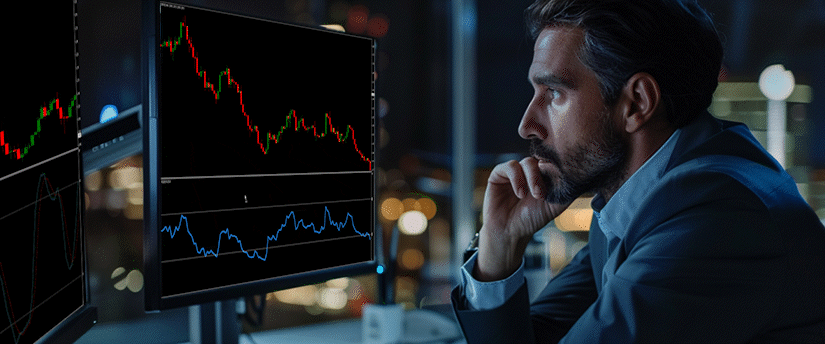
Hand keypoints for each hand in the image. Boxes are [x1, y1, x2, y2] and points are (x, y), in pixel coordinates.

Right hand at [474, 157, 571, 280]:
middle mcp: (530, 171)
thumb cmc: (532, 219)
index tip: (561, 182)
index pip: (553, 163)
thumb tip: (581, 179)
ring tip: (533, 195)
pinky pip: (511, 166)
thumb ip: (567, 192)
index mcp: (544, 175)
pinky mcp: (499, 173)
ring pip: (527, 162)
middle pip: (542, 159)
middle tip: (542, 194)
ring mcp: (515, 171)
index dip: (558, 169)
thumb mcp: (555, 205)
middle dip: (545, 175)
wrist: (510, 231)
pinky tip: (520, 194)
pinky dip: (517, 179)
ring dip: (532, 178)